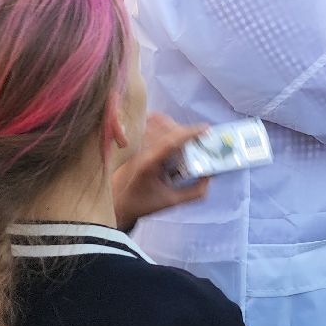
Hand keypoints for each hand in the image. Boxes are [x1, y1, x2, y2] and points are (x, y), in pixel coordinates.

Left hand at [112, 114, 210, 229]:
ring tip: (183, 137)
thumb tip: (210, 177)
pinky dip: (161, 123)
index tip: (207, 129)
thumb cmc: (142, 203)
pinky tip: (168, 133)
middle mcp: (141, 150)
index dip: (190, 132)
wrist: (115, 204)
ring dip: (174, 126)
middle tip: (198, 140)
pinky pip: (147, 124)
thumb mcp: (171, 201)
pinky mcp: (132, 142)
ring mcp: (135, 144)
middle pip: (167, 128)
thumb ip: (194, 192)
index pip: (171, 140)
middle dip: (185, 131)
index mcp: (149, 164)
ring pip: (156, 122)